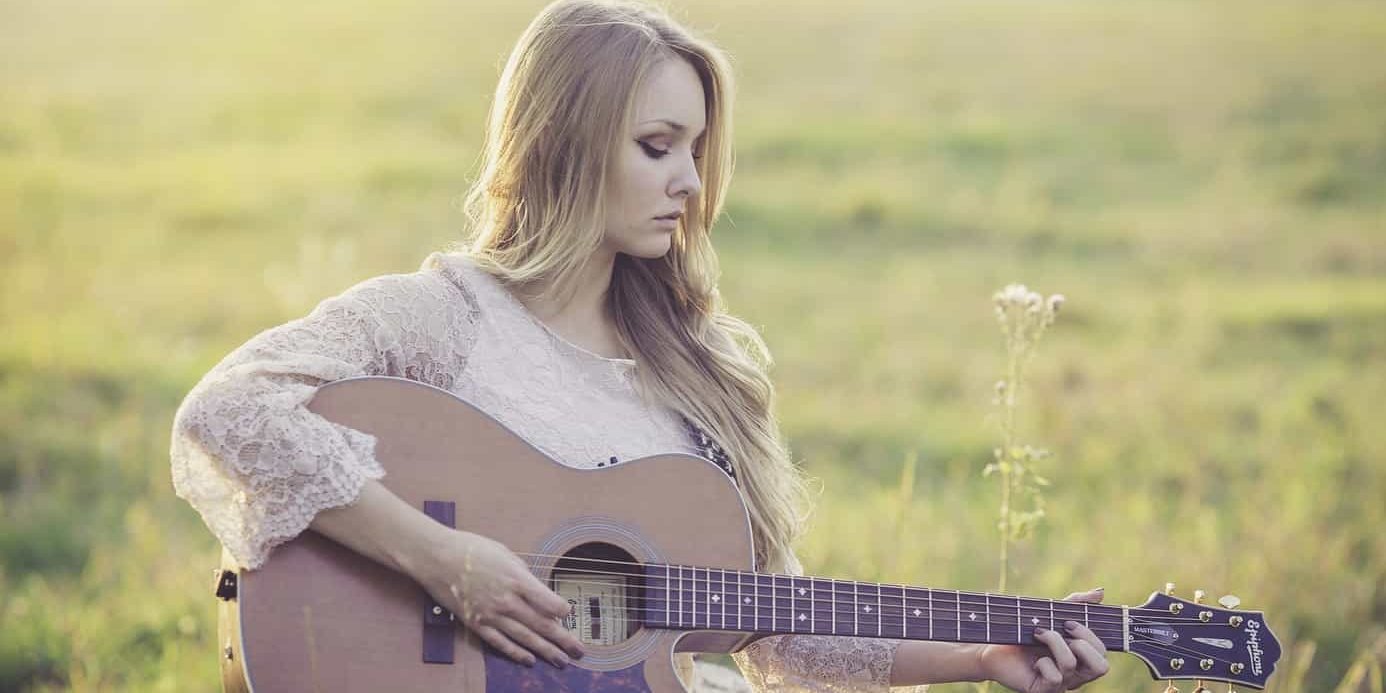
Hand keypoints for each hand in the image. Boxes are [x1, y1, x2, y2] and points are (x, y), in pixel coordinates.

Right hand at [412, 529, 585, 667]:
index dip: (562, 610)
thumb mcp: (504, 553)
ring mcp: (492, 615)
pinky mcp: (477, 624)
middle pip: (542, 625)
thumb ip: (522, 572)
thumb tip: (535, 586)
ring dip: (545, 651)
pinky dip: (516, 653)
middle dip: (563, 639)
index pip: (548, 601)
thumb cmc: (471, 549)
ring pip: (525, 638)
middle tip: (579, 651)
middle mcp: (507, 600)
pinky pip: (500, 643)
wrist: (436, 558)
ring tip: (561, 661)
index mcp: (517, 579)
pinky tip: (529, 660)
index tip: (570, 614)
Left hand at [976, 588, 1109, 691]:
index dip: (1091, 636)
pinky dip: (1043, 663)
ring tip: (1037, 634)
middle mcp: (1075, 675)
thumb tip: (1101, 592)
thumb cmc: (1025, 630)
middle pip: (1101, 667)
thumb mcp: (1052, 613)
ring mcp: (1061, 684)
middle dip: (1082, 642)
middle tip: (1062, 628)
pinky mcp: (1044, 690)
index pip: (1103, 654)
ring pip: (1071, 664)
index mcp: (1081, 659)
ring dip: (1054, 641)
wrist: (994, 645)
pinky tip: (1033, 662)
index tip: (1068, 622)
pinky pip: (1055, 678)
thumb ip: (1077, 604)